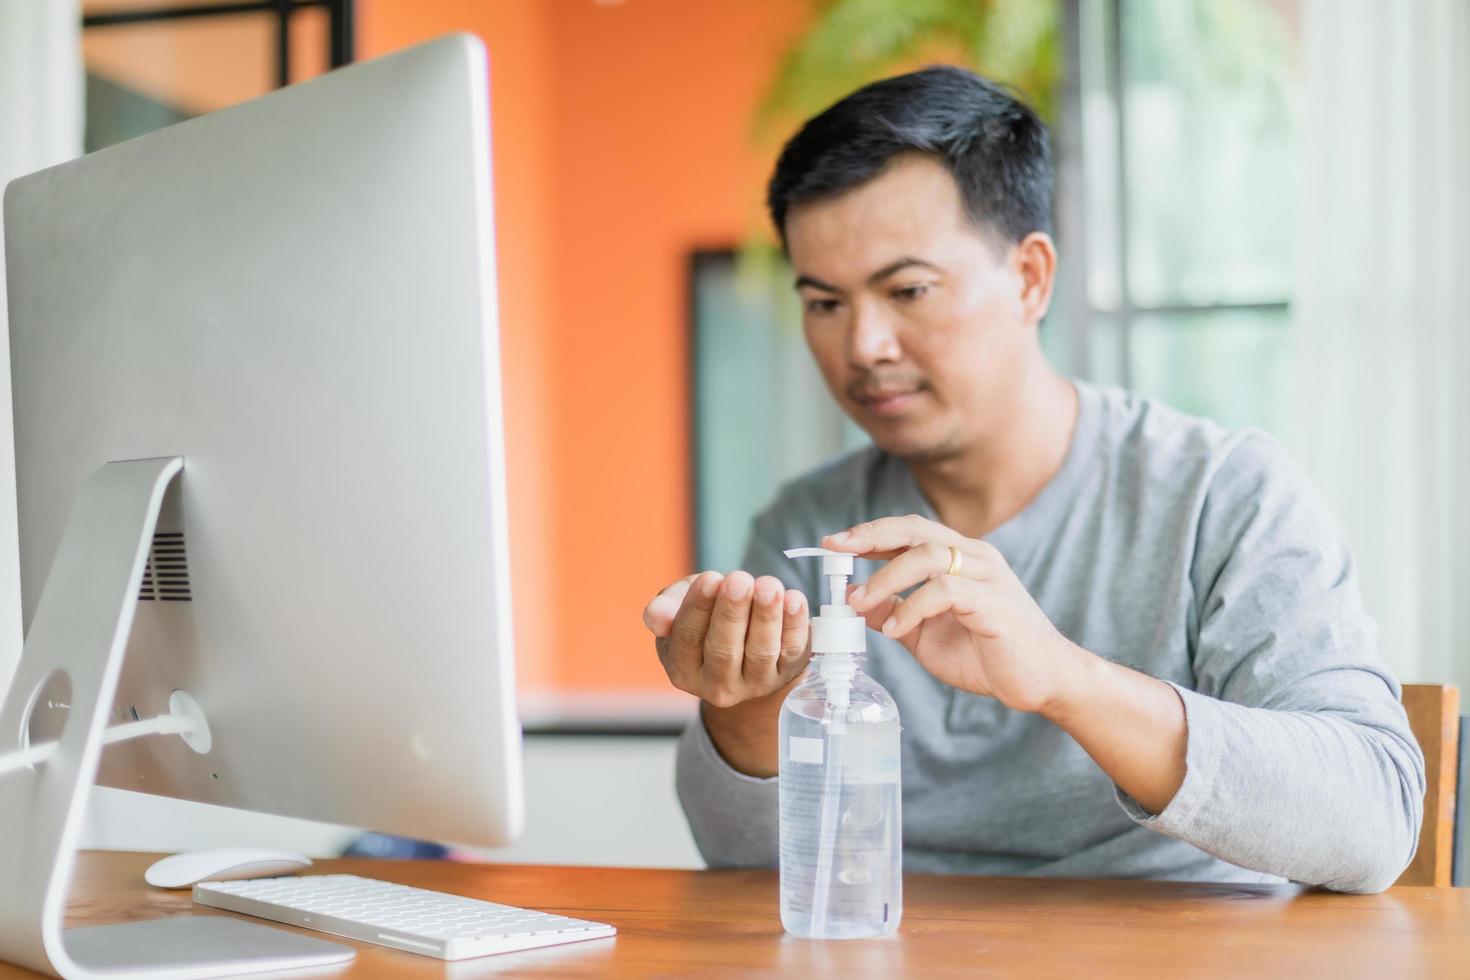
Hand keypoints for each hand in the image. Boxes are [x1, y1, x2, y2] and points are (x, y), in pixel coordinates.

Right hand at [642, 571, 810, 707]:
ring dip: (766, 617)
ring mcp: (755, 683)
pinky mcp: (787, 673)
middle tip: (739, 580)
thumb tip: (658, 616)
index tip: (709, 578)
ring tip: (769, 586)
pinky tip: (794, 599)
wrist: (744, 640)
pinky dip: (795, 625)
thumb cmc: (706, 617)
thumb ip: (665, 608)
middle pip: (724, 650)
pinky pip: (793, 651)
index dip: (698, 608)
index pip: (687, 639)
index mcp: (683, 669)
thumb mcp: (679, 607)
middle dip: (732, 612)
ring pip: (761, 652)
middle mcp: (717, 685)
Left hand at [823, 515, 1082, 712]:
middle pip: (915, 529)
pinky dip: (912, 607)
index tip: (832, 544)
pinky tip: (894, 631)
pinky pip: (945, 591)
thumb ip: (892, 614)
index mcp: (960, 558)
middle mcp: (975, 557)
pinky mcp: (995, 604)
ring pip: (928, 555)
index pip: (909, 530)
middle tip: (835, 549)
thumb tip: (852, 598)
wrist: (1041, 683)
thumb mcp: (925, 635)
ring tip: (860, 604)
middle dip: (870, 536)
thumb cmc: (987, 656)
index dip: (869, 532)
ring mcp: (988, 577)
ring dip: (886, 578)